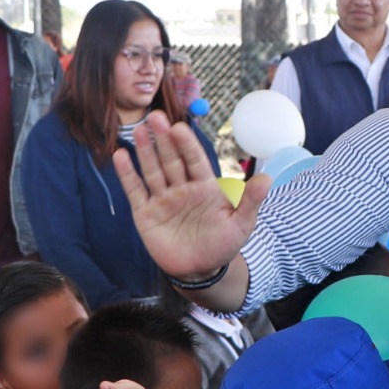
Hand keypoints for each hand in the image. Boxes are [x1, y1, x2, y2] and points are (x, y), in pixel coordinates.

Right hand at [114, 110, 268, 279]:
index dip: (187, 145)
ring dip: (145, 151)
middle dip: (164, 139)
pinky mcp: (145, 213)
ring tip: (139, 130)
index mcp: (204, 187)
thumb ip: (251, 201)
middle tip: (156, 117)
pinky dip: (128, 175)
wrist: (200, 271)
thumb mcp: (241, 224)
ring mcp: (162, 199)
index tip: (179, 128)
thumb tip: (267, 178)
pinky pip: (135, 191)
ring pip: (152, 171)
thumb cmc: (222, 245)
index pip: (194, 160)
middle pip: (171, 160)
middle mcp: (181, 188)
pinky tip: (121, 156)